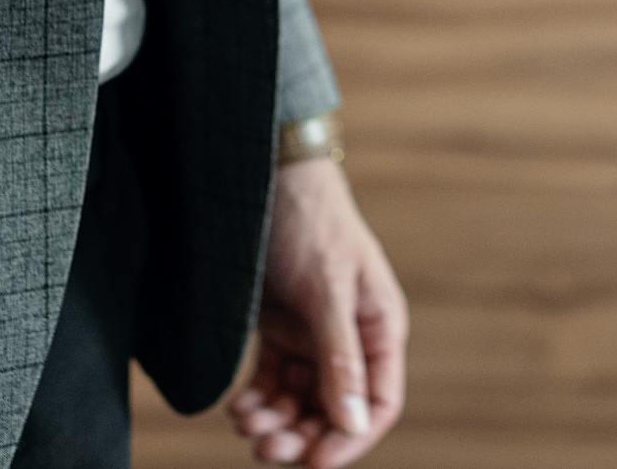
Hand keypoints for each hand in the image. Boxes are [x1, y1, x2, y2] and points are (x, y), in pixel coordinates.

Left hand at [226, 159, 406, 467]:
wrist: (264, 175)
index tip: (312, 462)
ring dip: (275, 421)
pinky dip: (257, 401)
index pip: (378, 403)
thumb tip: (353, 424)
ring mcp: (312, 336)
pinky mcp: (278, 331)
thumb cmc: (311, 222)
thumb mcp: (327, 290)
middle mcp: (349, 339)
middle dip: (302, 434)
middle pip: (334, 411)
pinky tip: (237, 407)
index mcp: (378, 328)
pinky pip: (272, 383)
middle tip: (265, 447)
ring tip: (246, 422)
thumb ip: (340, 358)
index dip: (350, 438)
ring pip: (299, 403)